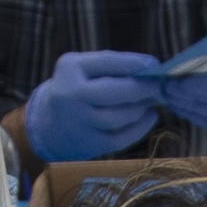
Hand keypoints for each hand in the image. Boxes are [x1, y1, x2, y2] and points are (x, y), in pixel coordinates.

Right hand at [19, 47, 171, 162]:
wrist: (48, 125)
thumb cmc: (76, 89)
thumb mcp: (83, 68)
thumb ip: (113, 65)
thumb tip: (151, 67)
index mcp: (70, 68)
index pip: (108, 62)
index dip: (135, 64)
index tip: (154, 65)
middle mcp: (71, 94)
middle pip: (115, 91)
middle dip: (142, 88)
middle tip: (159, 86)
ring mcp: (79, 122)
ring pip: (120, 116)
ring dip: (142, 108)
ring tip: (151, 101)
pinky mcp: (89, 144)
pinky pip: (122, 138)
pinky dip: (141, 127)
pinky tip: (149, 116)